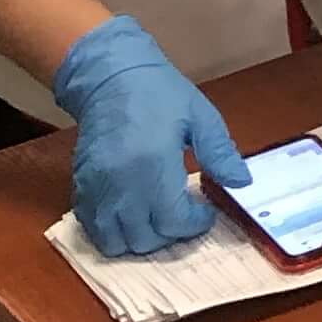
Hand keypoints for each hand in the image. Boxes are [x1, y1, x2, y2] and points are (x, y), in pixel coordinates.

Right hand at [53, 15, 248, 258]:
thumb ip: (220, 153)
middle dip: (170, 234)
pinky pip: (92, 230)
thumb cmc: (160, 94)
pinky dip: (113, 232)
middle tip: (183, 214)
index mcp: (154, 166)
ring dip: (140, 239)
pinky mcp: (80, 188)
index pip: (174, 222)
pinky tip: (132, 214)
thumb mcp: (200, 117)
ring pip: (115, 243)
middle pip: (145, 239)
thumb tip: (242, 182)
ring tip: (157, 218)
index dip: (195, 224)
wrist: (111, 79)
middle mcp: (121, 186)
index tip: (205, 211)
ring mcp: (96, 190)